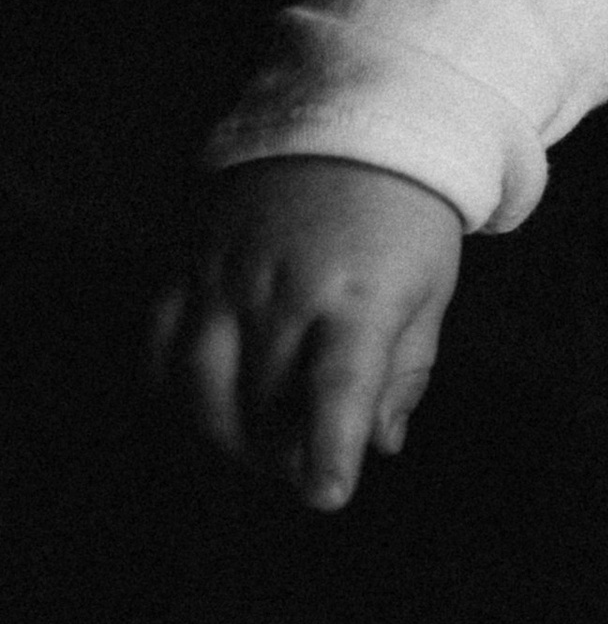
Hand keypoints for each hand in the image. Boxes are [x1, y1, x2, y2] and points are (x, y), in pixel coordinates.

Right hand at [149, 158, 463, 508]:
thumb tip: (381, 445)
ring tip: (252, 450)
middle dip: (281, 456)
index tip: (326, 497)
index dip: (330, 447)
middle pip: (265, 402)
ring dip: (222, 435)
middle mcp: (286, 289)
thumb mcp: (430, 292)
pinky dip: (173, 390)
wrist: (352, 125)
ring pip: (202, 383)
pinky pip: (161, 341)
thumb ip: (406, 372)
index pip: (338, 387)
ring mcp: (228, 275)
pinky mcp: (190, 262)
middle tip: (300, 470)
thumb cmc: (405, 220)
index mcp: (359, 298)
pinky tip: (199, 409)